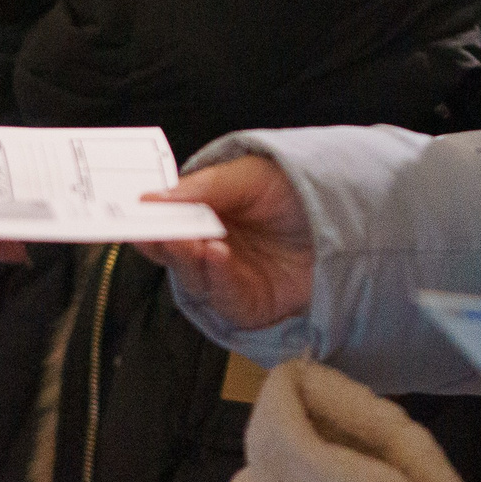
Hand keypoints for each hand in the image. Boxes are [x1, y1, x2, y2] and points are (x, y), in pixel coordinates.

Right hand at [133, 155, 314, 330]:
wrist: (353, 222)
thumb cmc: (300, 192)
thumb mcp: (251, 175)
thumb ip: (205, 187)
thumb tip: (152, 197)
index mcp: (204, 215)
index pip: (164, 221)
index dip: (144, 218)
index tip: (127, 211)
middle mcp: (210, 248)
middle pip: (172, 252)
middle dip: (160, 240)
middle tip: (149, 229)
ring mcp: (228, 279)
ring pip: (193, 277)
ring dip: (187, 259)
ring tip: (188, 240)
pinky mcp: (250, 306)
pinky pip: (226, 296)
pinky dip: (219, 276)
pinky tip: (217, 254)